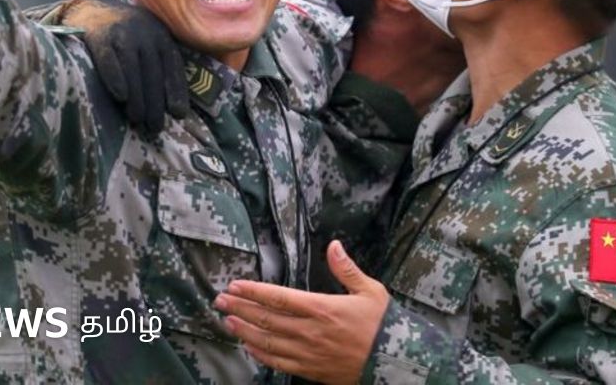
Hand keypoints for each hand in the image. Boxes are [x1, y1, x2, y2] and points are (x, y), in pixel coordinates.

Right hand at [58, 0, 189, 132]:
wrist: (89, 9)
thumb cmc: (123, 35)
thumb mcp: (147, 42)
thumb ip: (158, 65)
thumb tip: (173, 108)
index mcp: (161, 35)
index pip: (173, 66)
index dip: (176, 91)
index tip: (179, 114)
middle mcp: (145, 31)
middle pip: (153, 72)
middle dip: (155, 103)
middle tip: (155, 128)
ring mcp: (122, 31)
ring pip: (133, 69)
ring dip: (137, 97)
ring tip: (137, 120)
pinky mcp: (98, 34)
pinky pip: (108, 59)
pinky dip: (115, 77)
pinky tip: (120, 96)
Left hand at [214, 241, 389, 384]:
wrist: (395, 363)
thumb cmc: (383, 325)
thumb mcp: (371, 291)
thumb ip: (346, 269)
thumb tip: (333, 245)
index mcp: (322, 308)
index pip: (278, 297)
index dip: (252, 291)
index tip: (234, 285)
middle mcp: (310, 331)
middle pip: (266, 318)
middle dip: (239, 308)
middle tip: (220, 300)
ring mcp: (308, 353)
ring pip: (267, 342)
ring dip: (244, 330)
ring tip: (228, 321)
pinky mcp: (311, 370)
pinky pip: (279, 363)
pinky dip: (260, 354)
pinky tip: (249, 346)